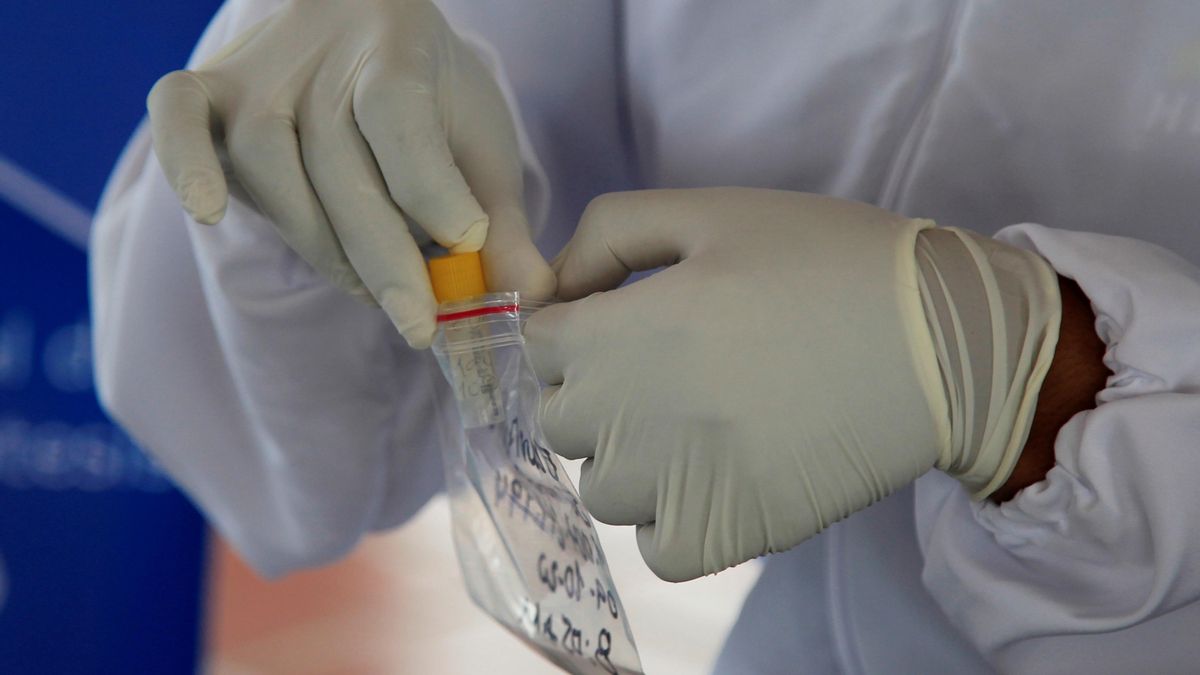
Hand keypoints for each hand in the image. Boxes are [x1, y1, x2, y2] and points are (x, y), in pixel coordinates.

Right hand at [147, 0, 552, 346]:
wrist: (362, 23)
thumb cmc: (431, 96)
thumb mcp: (477, 144)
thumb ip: (498, 220)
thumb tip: (528, 294)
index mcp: (396, 51)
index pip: (400, 119)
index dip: (430, 189)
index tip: (465, 245)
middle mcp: (318, 55)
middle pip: (337, 164)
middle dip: (381, 256)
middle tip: (417, 325)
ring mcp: (257, 72)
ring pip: (269, 164)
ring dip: (317, 241)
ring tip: (365, 289)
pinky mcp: (208, 91)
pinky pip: (178, 119)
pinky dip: (187, 163)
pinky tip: (209, 211)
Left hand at [525, 188, 1058, 580]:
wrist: (940, 342)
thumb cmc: (826, 262)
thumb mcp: (711, 211)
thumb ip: (609, 233)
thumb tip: (554, 284)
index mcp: (617, 330)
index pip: (536, 342)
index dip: (573, 326)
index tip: (621, 321)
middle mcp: (627, 412)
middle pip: (561, 417)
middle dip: (597, 390)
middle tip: (671, 367)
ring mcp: (671, 484)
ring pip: (602, 487)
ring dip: (633, 460)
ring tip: (701, 424)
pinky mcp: (724, 534)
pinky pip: (655, 547)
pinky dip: (673, 522)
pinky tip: (718, 479)